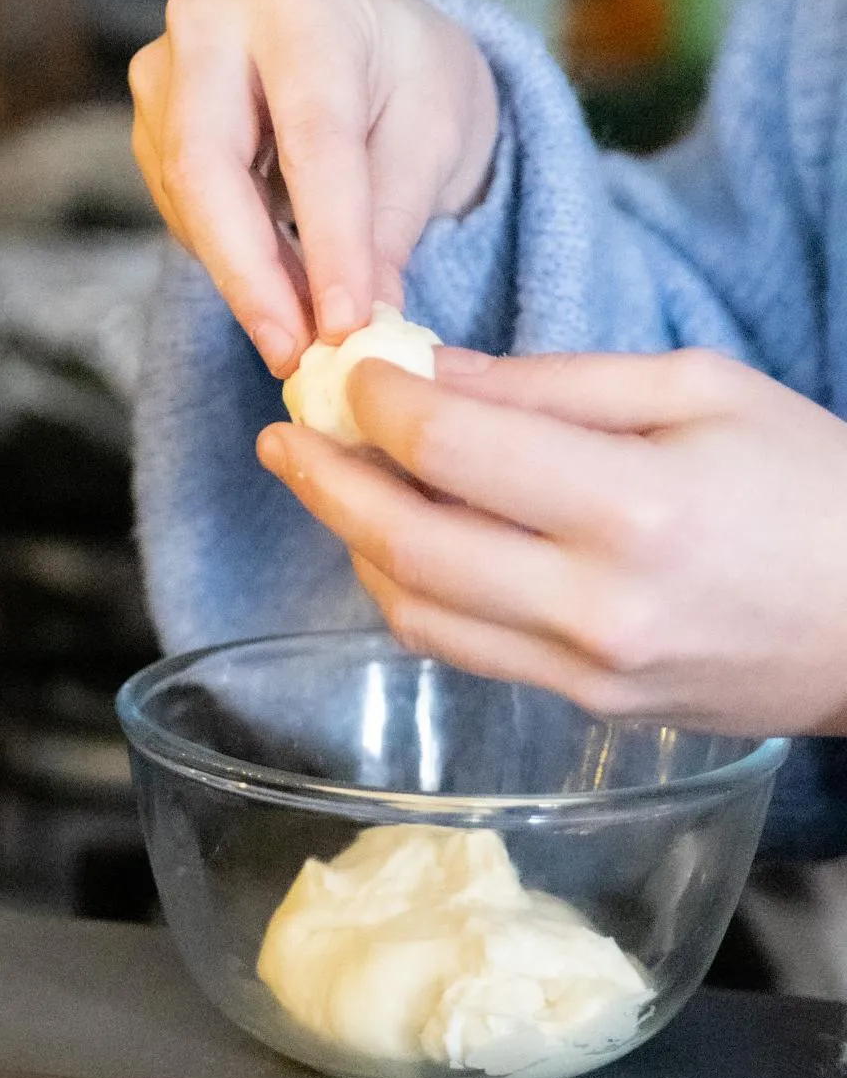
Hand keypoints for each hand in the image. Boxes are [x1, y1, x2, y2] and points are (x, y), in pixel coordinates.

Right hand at [129, 0, 499, 374]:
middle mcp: (212, 20)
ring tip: (301, 330)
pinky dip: (227, 259)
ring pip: (186, 199)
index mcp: (302, 2)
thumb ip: (390, 226)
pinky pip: (178, 211)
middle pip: (207, 166)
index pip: (313, 138)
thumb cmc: (406, 79)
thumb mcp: (432, 139)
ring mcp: (164, 70)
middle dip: (252, 275)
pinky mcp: (147, 121)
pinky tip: (274, 282)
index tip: (344, 325)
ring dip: (243, 278)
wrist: (366, 47)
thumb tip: (361, 324)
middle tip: (293, 353)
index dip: (329, 241)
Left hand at [256, 347, 846, 735]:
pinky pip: (460, 649)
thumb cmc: (817, 488)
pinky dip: (408, 590)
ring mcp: (585, 668)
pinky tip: (393, 540)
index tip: (347, 370)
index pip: (453, 450)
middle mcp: (597, 601)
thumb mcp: (705, 392)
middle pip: (408, 542)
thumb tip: (435, 372)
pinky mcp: (582, 707)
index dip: (377, 405)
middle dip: (328, 481)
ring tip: (327, 482)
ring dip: (354, 541)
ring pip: (415, 610)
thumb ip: (558, 385)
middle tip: (283, 433)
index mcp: (636, 504)